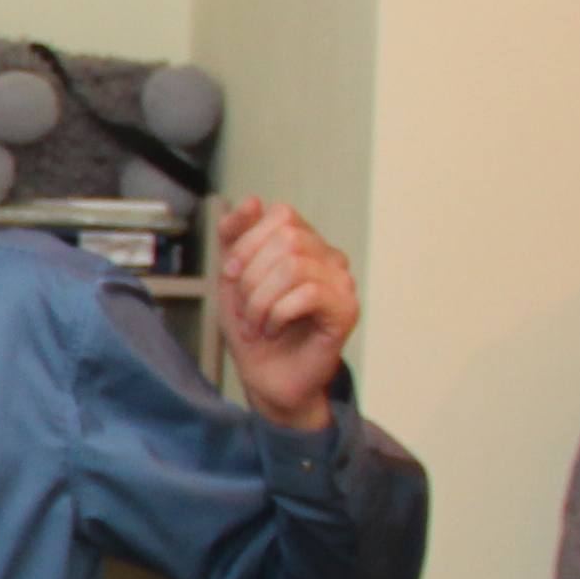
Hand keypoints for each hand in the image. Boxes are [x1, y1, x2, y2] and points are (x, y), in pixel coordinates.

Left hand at [207, 196, 354, 428]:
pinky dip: (279, 314)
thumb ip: (235, 237)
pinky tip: (275, 329)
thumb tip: (252, 200)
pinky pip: (308, 293)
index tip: (232, 276)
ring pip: (293, 266)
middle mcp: (328, 257)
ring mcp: (342, 281)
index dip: (248, 243)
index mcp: (305, 244)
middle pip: (286, 238)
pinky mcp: (347, 308)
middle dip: (251, 277)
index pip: (280, 214)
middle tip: (246, 309)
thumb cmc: (253, 329)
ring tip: (258, 323)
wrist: (266, 378)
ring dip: (261, 300)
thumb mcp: (233, 277)